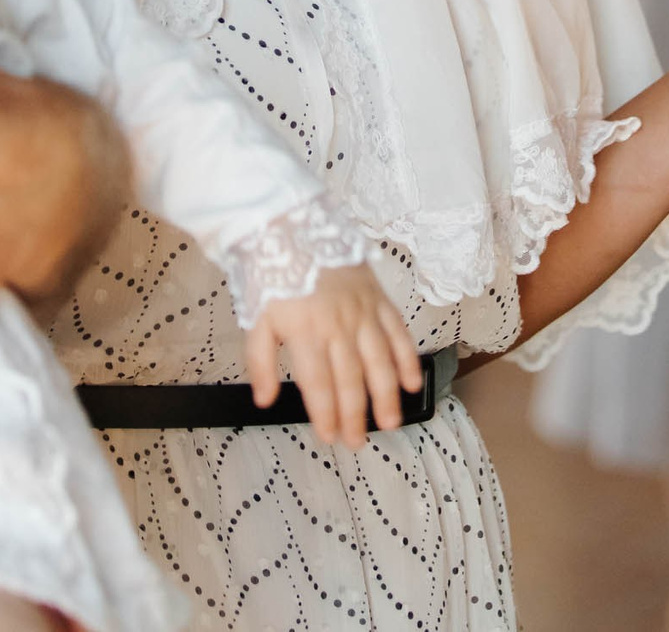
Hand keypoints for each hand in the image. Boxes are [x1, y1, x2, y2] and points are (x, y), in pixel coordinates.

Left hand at [243, 265, 422, 447]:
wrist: (295, 227)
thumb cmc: (274, 274)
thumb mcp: (257, 318)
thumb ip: (261, 362)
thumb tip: (264, 400)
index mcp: (307, 334)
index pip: (319, 384)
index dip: (325, 414)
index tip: (329, 436)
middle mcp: (339, 327)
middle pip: (351, 380)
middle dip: (355, 415)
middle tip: (358, 441)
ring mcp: (363, 314)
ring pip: (380, 362)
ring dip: (386, 395)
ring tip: (390, 422)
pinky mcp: (379, 300)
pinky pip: (398, 334)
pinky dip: (407, 359)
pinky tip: (412, 382)